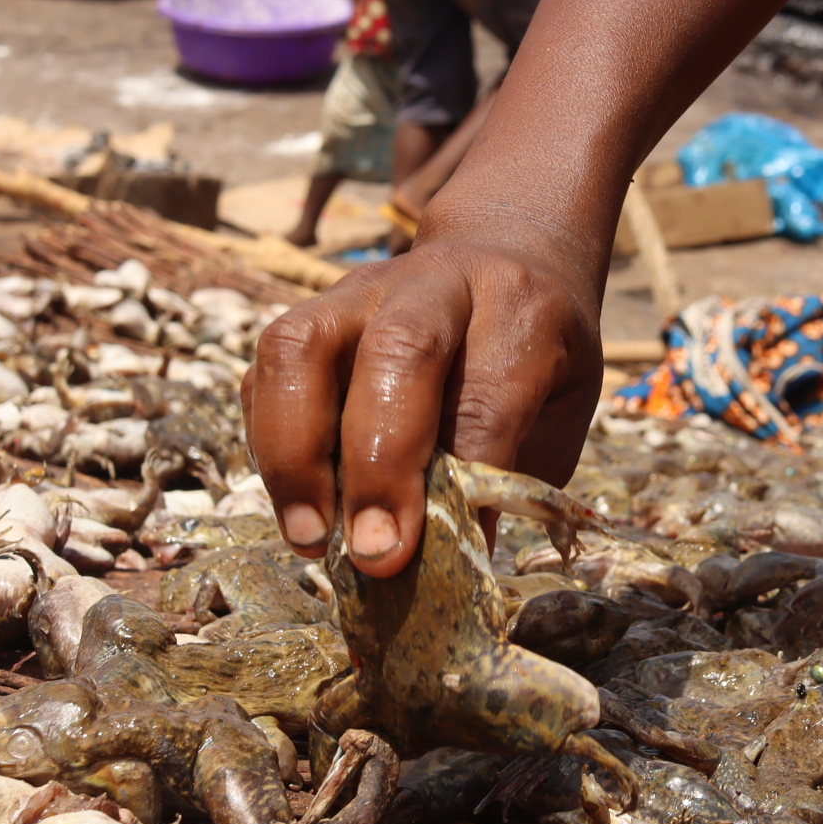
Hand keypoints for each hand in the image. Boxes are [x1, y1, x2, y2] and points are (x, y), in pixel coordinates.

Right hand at [243, 230, 603, 577]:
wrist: (505, 251)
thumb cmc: (535, 359)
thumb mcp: (556, 412)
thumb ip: (508, 477)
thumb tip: (448, 572)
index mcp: (520, 312)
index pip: (486, 396)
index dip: (460, 481)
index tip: (444, 559)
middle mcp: (436, 287)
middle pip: (397, 355)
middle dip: (378, 465)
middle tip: (376, 556)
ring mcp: (360, 290)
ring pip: (303, 347)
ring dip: (295, 452)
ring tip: (311, 538)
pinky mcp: (307, 310)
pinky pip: (266, 371)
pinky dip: (270, 443)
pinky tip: (297, 502)